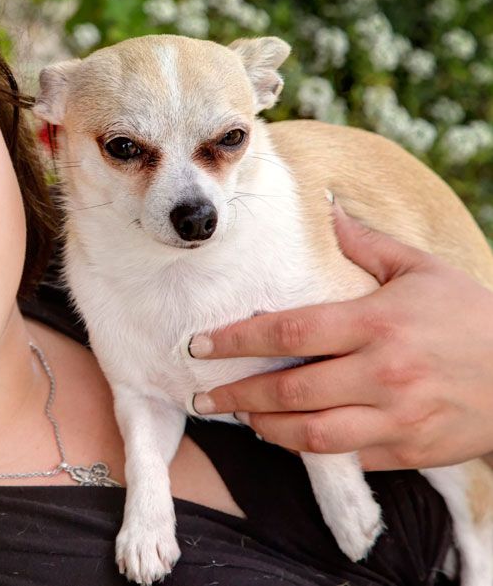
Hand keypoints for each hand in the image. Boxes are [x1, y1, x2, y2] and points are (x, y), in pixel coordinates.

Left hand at [189, 201, 492, 469]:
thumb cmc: (471, 316)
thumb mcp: (423, 269)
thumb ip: (367, 244)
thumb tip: (327, 207)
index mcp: (377, 323)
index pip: (288, 332)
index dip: (236, 340)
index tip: (199, 344)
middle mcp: (381, 373)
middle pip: (288, 391)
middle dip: (236, 395)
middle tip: (202, 395)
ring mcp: (396, 417)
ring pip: (310, 434)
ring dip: (265, 429)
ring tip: (241, 418)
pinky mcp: (408, 450)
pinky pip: (345, 456)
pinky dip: (309, 448)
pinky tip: (287, 435)